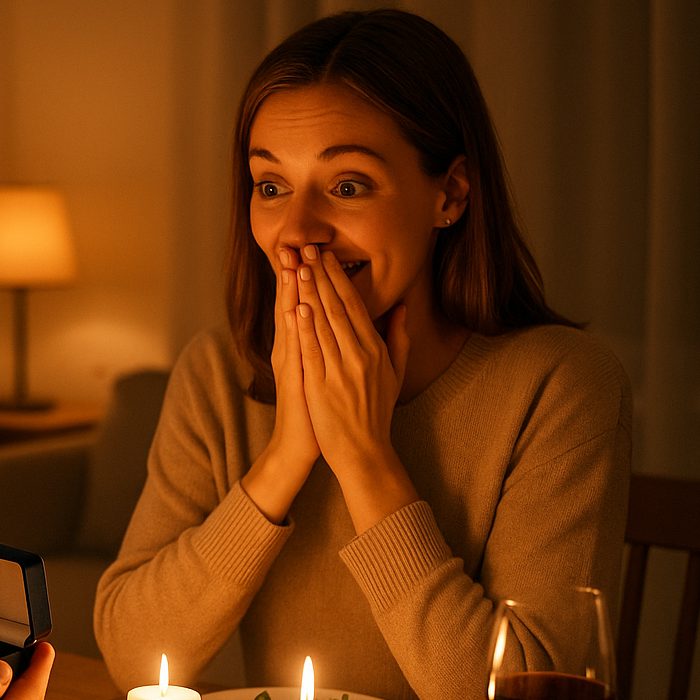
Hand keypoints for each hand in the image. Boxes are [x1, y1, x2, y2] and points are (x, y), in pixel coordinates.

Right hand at [241, 245, 319, 523]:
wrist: (302, 443)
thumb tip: (342, 321)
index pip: (304, 303)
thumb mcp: (325, 371)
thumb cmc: (319, 409)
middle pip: (291, 304)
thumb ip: (331, 344)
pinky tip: (294, 307)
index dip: (307, 277)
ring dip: (289, 292)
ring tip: (290, 263)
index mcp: (303, 344)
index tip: (309, 248)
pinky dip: (294, 328)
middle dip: (292, 273)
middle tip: (291, 243)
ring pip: (289, 320)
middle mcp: (292, 349)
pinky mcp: (293, 378)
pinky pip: (294, 348)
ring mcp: (291, 362)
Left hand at [293, 247, 417, 529]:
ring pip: (324, 324)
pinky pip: (313, 351)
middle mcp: (359, 355)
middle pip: (337, 307)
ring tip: (299, 267)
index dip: (339, 278)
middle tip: (309, 248)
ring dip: (310, 293)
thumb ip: (397, 337)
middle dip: (322, 276)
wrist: (363, 451)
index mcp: (374, 349)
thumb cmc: (375, 412)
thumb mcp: (394, 373)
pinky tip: (299, 308)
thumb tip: (400, 306)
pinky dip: (306, 329)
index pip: (354, 305)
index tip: (326, 255)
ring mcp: (340, 369)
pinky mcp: (322, 385)